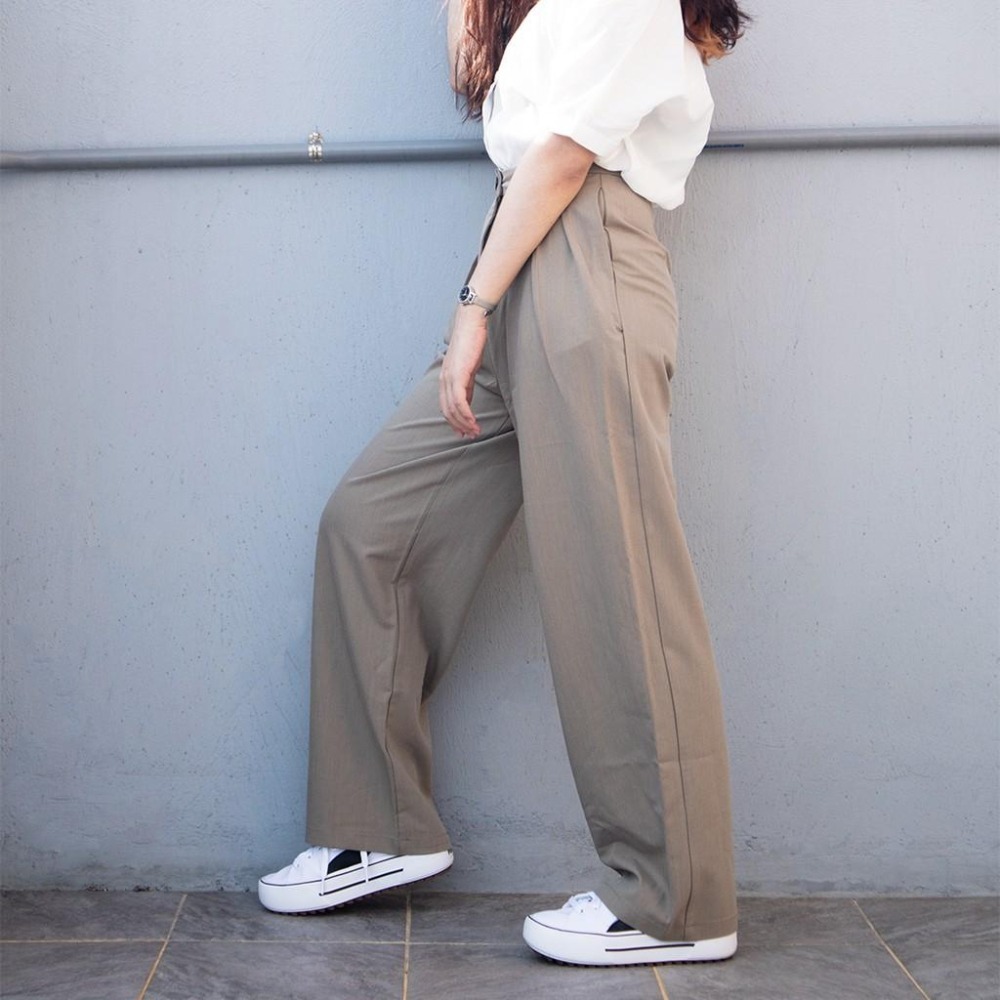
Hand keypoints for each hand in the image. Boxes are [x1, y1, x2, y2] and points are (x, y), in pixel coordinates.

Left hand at [439, 305, 488, 438]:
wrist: (471, 322)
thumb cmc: (471, 340)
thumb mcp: (468, 366)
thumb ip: (466, 383)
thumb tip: (467, 399)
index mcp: (445, 377)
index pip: (446, 405)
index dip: (454, 420)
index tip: (463, 431)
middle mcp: (444, 379)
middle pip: (447, 410)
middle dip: (458, 426)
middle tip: (470, 436)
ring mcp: (449, 377)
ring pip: (453, 408)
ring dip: (464, 423)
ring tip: (475, 432)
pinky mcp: (458, 374)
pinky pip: (460, 401)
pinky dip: (466, 414)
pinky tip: (472, 421)